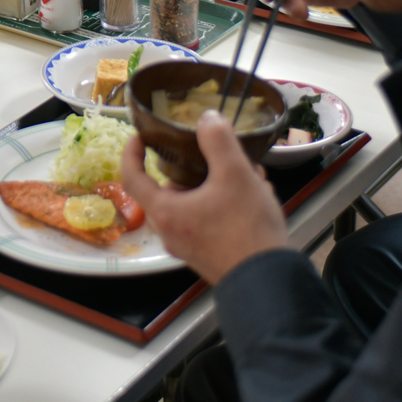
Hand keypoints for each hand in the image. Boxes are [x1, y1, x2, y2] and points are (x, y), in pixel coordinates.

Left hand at [118, 129, 287, 283]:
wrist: (269, 282)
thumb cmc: (246, 229)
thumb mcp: (234, 175)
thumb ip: (218, 141)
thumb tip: (207, 119)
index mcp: (165, 211)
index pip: (132, 177)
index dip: (131, 153)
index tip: (139, 136)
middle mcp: (171, 232)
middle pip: (170, 188)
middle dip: (193, 167)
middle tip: (213, 152)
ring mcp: (190, 246)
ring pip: (195, 203)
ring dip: (217, 184)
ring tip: (248, 172)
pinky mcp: (210, 254)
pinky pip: (210, 220)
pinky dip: (227, 203)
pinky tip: (257, 196)